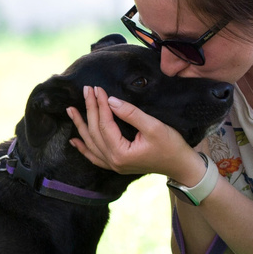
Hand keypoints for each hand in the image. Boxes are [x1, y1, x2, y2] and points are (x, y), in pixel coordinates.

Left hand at [66, 86, 204, 183]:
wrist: (181, 165)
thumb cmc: (172, 146)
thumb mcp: (154, 127)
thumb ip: (131, 113)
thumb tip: (110, 100)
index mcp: (121, 153)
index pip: (105, 124)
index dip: (100, 104)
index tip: (96, 88)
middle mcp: (113, 162)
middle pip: (95, 132)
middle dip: (89, 109)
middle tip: (86, 90)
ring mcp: (113, 165)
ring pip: (91, 143)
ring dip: (81, 126)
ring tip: (71, 110)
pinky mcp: (116, 165)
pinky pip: (95, 157)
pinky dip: (84, 148)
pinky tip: (74, 140)